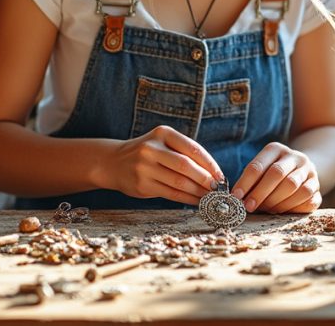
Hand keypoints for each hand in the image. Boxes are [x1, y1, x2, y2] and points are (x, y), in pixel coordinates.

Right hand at [108, 125, 223, 204]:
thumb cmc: (147, 153)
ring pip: (179, 182)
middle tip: (218, 188)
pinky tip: (196, 201)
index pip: (192, 149)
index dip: (209, 164)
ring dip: (198, 192)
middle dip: (206, 179)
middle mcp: (152, 149)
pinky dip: (187, 199)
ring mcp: (145, 167)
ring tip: (210, 197)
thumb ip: (184, 153)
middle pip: (186, 166)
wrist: (113, 162)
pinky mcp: (142, 185)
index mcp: (162, 134)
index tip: (221, 175)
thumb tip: (213, 173)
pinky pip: (171, 194)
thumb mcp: (162, 142)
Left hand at [231, 142, 320, 213]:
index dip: (245, 182)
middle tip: (249, 207)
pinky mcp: (317, 186)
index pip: (258, 165)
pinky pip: (308, 198)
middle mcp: (295, 157)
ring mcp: (309, 171)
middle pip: (277, 173)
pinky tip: (283, 212)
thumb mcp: (261, 171)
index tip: (235, 197)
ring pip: (293, 186)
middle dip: (260, 193)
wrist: (302, 170)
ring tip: (266, 210)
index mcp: (276, 149)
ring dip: (276, 202)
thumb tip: (235, 199)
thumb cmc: (273, 174)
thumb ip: (250, 182)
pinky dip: (293, 207)